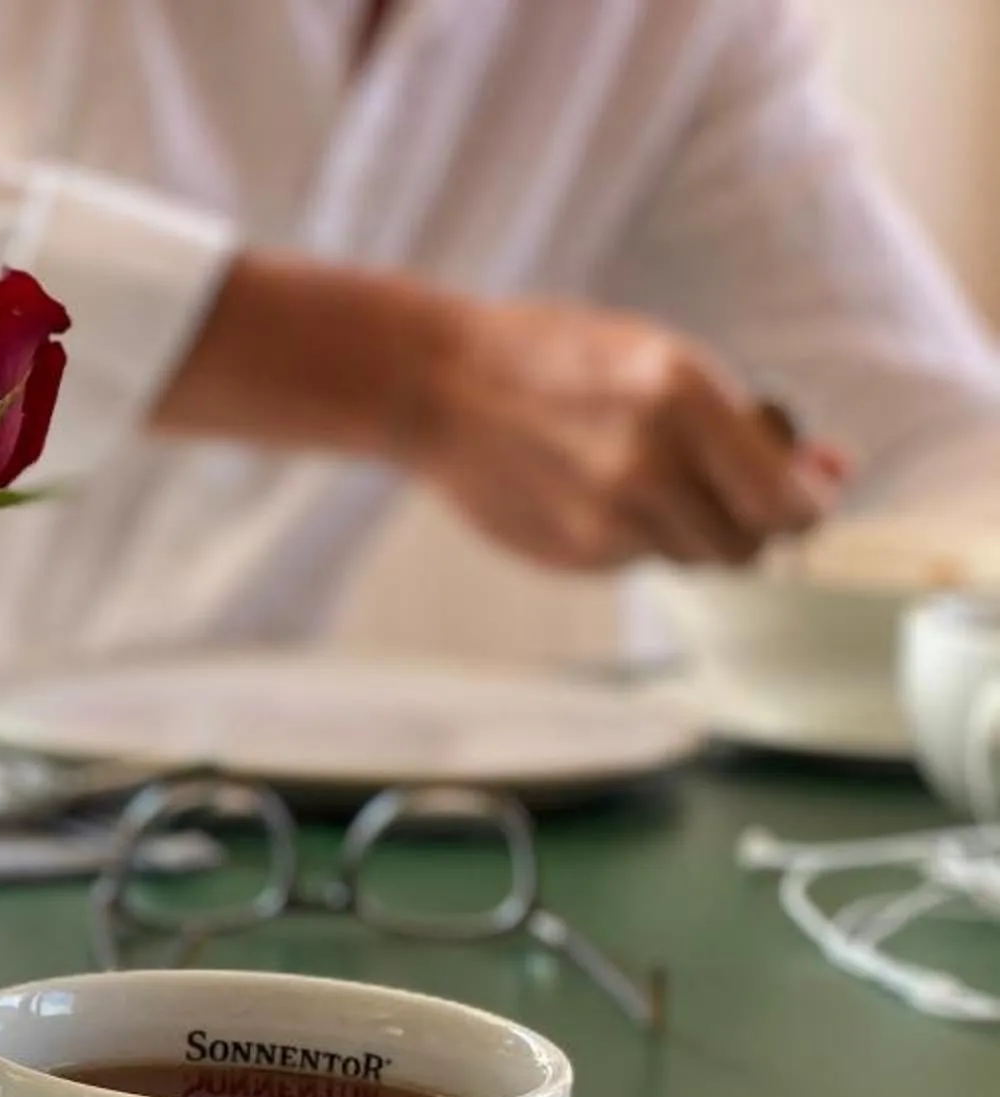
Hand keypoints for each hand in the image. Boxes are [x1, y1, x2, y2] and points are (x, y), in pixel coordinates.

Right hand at [407, 298, 846, 569]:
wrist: (440, 387)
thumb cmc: (559, 359)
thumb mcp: (664, 360)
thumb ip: (746, 421)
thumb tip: (830, 468)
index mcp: (684, 396)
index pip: (785, 502)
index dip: (806, 508)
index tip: (803, 498)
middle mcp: (649, 467)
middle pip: (747, 547)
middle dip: (749, 525)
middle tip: (724, 492)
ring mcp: (605, 521)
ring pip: (692, 558)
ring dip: (688, 530)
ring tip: (640, 480)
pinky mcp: (571, 556)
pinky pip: (637, 563)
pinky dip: (632, 537)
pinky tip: (590, 492)